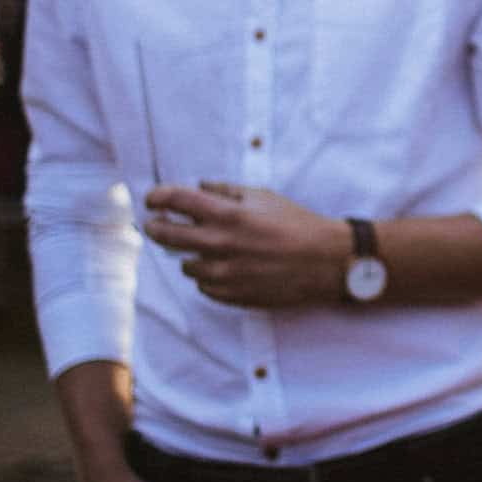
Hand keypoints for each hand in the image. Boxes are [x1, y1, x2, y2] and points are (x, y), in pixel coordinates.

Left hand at [144, 181, 348, 307]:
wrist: (327, 262)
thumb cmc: (298, 225)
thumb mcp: (265, 197)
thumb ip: (227, 191)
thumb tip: (198, 186)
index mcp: (229, 215)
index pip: (176, 200)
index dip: (158, 197)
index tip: (153, 199)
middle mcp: (220, 244)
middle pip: (166, 235)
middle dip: (156, 227)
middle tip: (157, 224)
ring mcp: (224, 273)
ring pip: (185, 264)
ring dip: (190, 254)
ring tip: (208, 249)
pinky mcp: (231, 295)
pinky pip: (204, 286)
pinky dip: (209, 276)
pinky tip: (227, 268)